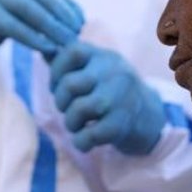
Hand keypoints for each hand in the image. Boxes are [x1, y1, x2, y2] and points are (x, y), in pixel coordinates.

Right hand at [0, 0, 83, 74]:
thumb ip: (20, 14)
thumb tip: (56, 22)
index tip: (79, 16)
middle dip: (61, 9)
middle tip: (78, 28)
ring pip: (25, 4)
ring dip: (51, 24)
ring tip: (67, 40)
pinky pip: (10, 23)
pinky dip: (32, 35)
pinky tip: (46, 47)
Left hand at [49, 42, 165, 154]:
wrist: (148, 117)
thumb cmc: (111, 89)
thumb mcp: (95, 69)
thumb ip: (69, 61)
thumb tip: (43, 50)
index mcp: (103, 56)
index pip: (72, 51)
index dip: (56, 69)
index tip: (57, 83)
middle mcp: (114, 73)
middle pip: (70, 84)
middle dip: (60, 101)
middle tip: (65, 108)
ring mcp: (120, 98)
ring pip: (79, 109)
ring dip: (70, 122)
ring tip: (75, 125)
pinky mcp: (122, 125)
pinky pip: (90, 135)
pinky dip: (80, 141)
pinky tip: (84, 140)